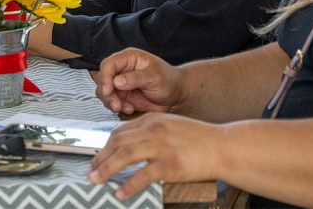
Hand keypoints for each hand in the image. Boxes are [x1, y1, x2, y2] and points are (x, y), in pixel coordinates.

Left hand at [88, 114, 221, 200]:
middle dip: (100, 158)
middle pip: (117, 143)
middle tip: (90, 171)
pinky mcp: (170, 164)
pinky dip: (129, 186)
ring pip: (124, 156)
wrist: (223, 147)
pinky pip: (143, 176)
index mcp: (152, 119)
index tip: (97, 158)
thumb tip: (128, 146)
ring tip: (95, 181)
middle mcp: (153, 129)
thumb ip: (150, 132)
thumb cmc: (198, 139)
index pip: (119, 131)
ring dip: (106, 169)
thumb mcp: (171, 126)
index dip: (105, 146)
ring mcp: (161, 146)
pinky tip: (120, 193)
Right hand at [95, 48, 181, 115]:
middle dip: (107, 94)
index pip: (109, 65)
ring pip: (104, 92)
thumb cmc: (170, 81)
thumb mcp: (155, 77)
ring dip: (111, 102)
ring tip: (126, 108)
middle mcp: (122, 70)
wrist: (177, 96)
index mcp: (129, 58)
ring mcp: (120, 83)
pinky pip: (111, 102)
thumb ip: (136, 78)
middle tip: (117, 105)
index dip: (105, 78)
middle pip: (102, 79)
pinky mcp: (122, 96)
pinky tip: (130, 109)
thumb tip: (117, 81)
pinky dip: (117, 108)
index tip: (108, 91)